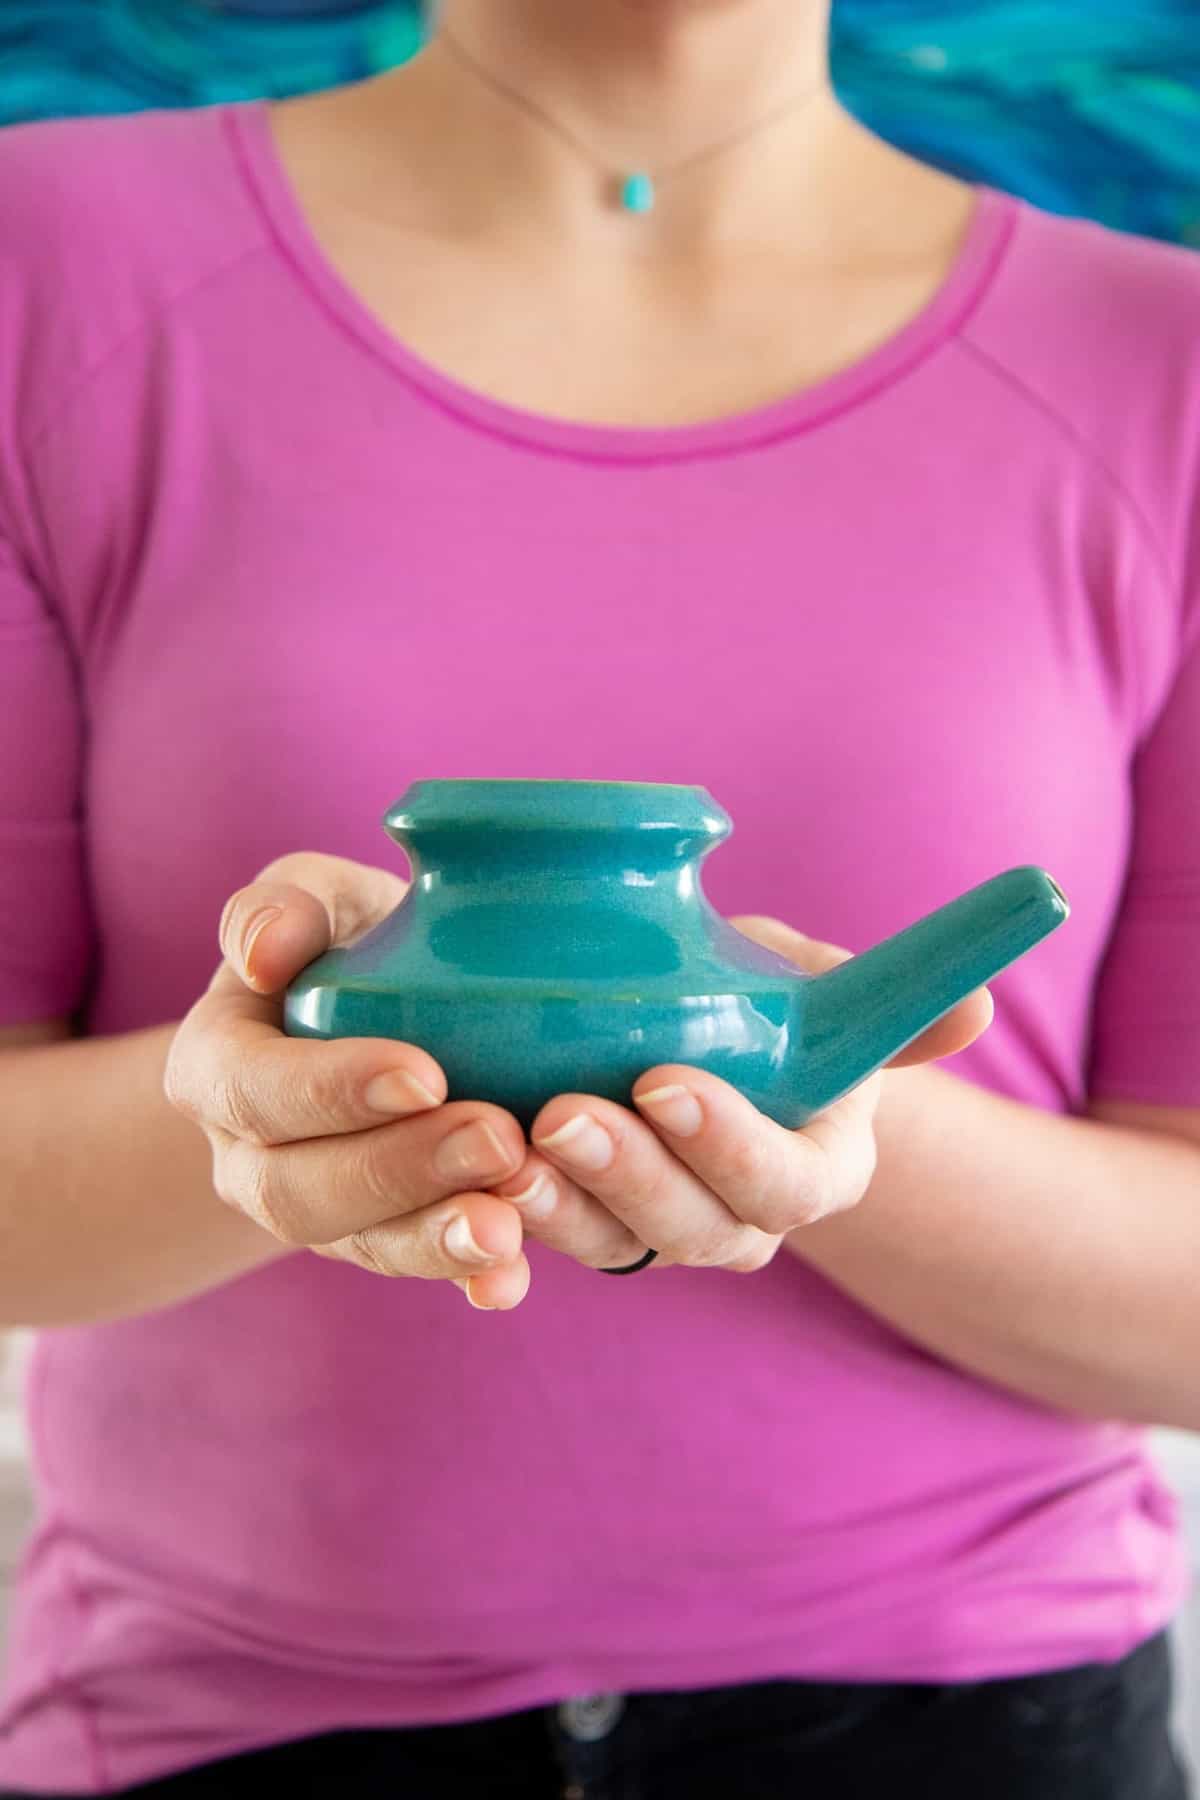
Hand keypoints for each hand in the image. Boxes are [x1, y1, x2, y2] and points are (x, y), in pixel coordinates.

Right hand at [164, 852, 532, 1309]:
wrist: (388, 1008)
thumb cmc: (348, 940)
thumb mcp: (314, 898)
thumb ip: (284, 906)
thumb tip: (265, 953)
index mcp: (216, 1066)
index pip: (255, 1091)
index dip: (331, 1091)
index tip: (425, 1074)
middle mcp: (248, 1157)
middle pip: (303, 1189)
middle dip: (401, 1171)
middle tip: (497, 1139)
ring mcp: (316, 1212)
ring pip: (360, 1245)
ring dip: (436, 1240)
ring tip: (511, 1224)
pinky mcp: (381, 1241)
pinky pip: (416, 1271)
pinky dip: (466, 1279)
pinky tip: (510, 1282)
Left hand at [485, 915, 993, 1278]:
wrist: (679, 1029)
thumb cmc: (762, 1005)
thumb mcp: (818, 990)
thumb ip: (889, 1000)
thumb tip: (977, 1009)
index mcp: (813, 1168)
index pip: (783, 1181)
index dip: (728, 1145)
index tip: (665, 1081)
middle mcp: (739, 1220)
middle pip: (693, 1228)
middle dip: (629, 1176)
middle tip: (561, 1113)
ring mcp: (653, 1233)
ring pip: (609, 1243)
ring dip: (555, 1206)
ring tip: (504, 1150)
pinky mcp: (575, 1226)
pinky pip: (536, 1252)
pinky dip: (498, 1239)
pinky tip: (466, 1205)